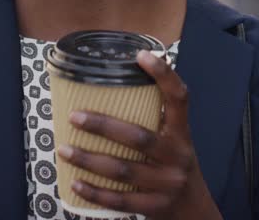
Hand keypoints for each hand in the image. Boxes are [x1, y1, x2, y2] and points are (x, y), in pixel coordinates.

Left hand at [59, 51, 220, 219]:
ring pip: (123, 170)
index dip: (164, 75)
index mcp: (182, 134)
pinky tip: (75, 183)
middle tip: (74, 116)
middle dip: (103, 126)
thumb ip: (156, 120)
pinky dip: (95, 192)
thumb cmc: (174, 167)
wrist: (194, 211)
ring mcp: (167, 184)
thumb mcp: (175, 141)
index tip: (141, 55)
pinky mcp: (155, 207)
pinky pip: (120, 199)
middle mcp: (177, 156)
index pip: (179, 98)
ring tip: (64, 149)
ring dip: (89, 160)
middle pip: (139, 137)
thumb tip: (115, 90)